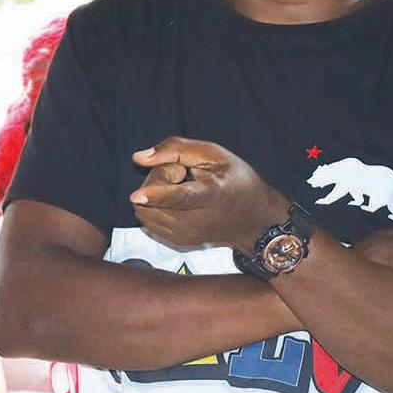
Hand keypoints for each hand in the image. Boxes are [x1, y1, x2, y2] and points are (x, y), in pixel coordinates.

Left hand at [129, 137, 288, 251]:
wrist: (254, 220)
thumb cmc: (236, 180)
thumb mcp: (214, 154)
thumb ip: (175, 149)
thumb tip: (139, 158)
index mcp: (212, 194)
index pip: (180, 196)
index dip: (157, 193)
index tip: (138, 195)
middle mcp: (197, 221)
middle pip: (152, 199)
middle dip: (157, 179)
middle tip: (181, 174)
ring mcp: (186, 236)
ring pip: (144, 211)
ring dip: (153, 196)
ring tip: (180, 189)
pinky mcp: (178, 244)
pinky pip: (146, 222)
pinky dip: (154, 209)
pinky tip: (176, 204)